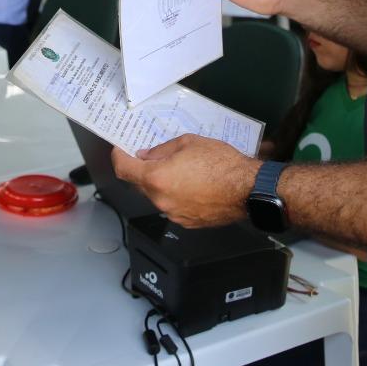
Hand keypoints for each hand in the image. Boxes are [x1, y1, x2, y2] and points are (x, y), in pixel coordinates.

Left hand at [111, 135, 257, 227]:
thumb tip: (147, 155)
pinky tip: (192, 185)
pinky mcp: (187, 222)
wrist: (248, 189)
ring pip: (157, 196)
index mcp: (156, 178)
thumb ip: (162, 150)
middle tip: (152, 157)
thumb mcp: (189, 143)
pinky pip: (172, 207)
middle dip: (142, 170)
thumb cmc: (222, 164)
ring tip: (180, 170)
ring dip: (161, 184)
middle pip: (139, 184)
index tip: (120, 151)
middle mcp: (161, 200)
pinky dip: (175, 196)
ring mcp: (173, 214)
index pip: (124, 170)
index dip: (119, 157)